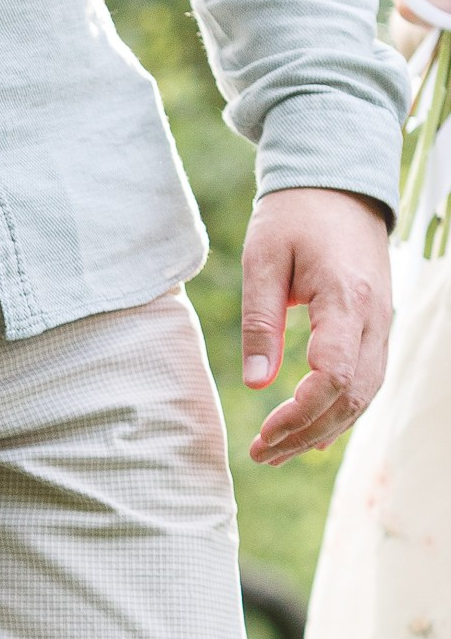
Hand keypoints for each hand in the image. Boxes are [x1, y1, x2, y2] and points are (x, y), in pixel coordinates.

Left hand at [242, 186, 391, 464]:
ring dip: (323, 429)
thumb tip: (255, 385)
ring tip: (277, 452)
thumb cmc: (295, 216)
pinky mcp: (376, 327)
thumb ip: (260, 322)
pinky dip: (340, 411)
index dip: (300, 413)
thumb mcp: (263, 260)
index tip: (263, 433)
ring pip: (365, 394)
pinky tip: (311, 434)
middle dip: (307, 432)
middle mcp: (375, 318)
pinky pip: (367, 380)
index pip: (334, 376)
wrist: (339, 184)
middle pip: (352, 396)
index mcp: (347, 300)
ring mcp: (382, 323)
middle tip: (261, 455)